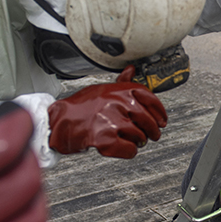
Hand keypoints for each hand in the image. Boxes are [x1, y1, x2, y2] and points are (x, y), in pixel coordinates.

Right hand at [48, 65, 167, 158]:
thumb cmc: (79, 106)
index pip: (150, 98)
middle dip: (153, 131)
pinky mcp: (105, 140)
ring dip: (139, 141)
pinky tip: (123, 147)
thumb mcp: (101, 89)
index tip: (163, 120)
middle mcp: (117, 104)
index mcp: (119, 91)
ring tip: (132, 140)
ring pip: (140, 136)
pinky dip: (129, 151)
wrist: (57, 121)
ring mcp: (112, 122)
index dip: (160, 112)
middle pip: (148, 120)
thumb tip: (132, 70)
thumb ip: (120, 83)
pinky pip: (130, 150)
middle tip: (152, 135)